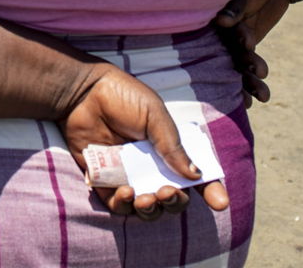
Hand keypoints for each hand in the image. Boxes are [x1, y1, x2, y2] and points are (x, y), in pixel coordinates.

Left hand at [59, 64, 228, 219]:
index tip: (219, 202)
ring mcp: (127, 175)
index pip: (195, 176)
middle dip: (175, 203)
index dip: (211, 191)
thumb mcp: (154, 115)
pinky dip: (124, 205)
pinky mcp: (103, 180)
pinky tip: (126, 192)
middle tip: (168, 192)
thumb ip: (172, 145)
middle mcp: (150, 166)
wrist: (82, 91)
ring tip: (146, 197)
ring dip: (151, 210)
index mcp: (169, 150)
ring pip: (146, 208)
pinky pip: (117, 205)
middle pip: (172, 199)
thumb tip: (195, 175)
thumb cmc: (121, 96)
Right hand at [215, 0, 290, 105]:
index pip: (201, 38)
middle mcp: (214, 32)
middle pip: (216, 58)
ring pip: (235, 65)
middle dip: (230, 77)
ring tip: (263, 95)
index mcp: (207, 18)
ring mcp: (229, 40)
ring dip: (248, 82)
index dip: (211, 53)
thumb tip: (223, 21)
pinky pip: (248, 66)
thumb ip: (233, 7)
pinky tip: (263, 96)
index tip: (230, 57)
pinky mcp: (246, 46)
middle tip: (243, 92)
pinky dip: (255, 79)